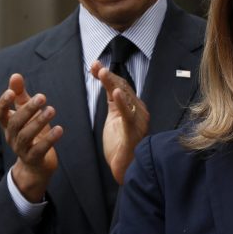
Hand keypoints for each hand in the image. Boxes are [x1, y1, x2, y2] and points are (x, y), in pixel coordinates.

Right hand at [0, 73, 62, 201]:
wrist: (36, 166)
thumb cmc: (33, 134)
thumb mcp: (27, 114)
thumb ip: (21, 96)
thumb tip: (15, 75)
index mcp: (9, 125)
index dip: (3, 103)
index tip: (11, 91)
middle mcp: (12, 136)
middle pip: (15, 123)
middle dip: (27, 109)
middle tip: (42, 97)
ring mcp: (22, 149)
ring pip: (26, 135)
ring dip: (39, 122)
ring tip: (52, 110)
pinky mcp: (34, 159)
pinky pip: (39, 149)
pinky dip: (49, 139)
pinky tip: (60, 129)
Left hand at [91, 61, 148, 183]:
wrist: (127, 168)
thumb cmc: (122, 145)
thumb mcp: (114, 119)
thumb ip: (114, 103)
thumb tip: (109, 86)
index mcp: (134, 108)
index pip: (121, 85)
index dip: (107, 75)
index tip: (94, 66)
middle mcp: (138, 111)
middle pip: (123, 88)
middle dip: (108, 76)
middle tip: (96, 65)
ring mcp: (138, 121)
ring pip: (126, 97)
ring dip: (113, 84)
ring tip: (102, 72)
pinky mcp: (133, 131)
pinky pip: (128, 115)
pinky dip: (123, 103)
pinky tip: (115, 93)